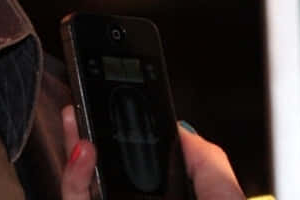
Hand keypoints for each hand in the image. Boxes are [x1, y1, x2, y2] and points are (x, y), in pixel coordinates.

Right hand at [59, 106, 244, 199]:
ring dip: (75, 157)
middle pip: (102, 183)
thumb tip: (182, 131)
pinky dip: (74, 180)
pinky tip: (85, 154)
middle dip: (89, 140)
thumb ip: (207, 164)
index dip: (123, 143)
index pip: (137, 176)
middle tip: (81, 108)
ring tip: (83, 129)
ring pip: (80, 195)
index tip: (116, 110)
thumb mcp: (225, 199)